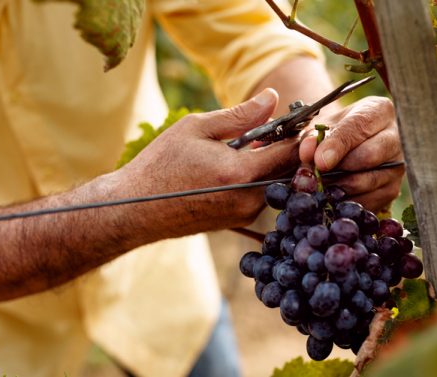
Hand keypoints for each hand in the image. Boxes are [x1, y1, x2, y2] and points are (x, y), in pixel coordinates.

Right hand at [113, 88, 298, 236]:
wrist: (135, 208)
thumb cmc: (161, 164)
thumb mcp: (196, 128)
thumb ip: (240, 115)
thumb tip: (272, 98)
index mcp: (240, 174)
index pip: (290, 152)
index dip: (301, 133)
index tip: (301, 118)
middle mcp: (249, 200)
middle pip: (289, 171)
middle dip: (288, 148)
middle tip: (276, 128)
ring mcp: (246, 215)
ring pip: (277, 183)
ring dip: (272, 163)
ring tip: (251, 145)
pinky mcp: (239, 222)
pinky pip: (262, 195)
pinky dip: (259, 178)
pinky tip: (237, 164)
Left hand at [298, 96, 403, 210]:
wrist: (348, 148)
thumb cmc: (334, 132)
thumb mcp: (320, 128)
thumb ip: (312, 137)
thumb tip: (308, 152)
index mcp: (378, 111)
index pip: (358, 127)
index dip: (337, 146)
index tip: (320, 162)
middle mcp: (395, 136)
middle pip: (368, 156)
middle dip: (337, 169)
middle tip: (315, 176)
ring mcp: (397, 164)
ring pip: (367, 181)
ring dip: (338, 187)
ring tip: (319, 185)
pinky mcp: (393, 189)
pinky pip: (368, 201)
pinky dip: (346, 202)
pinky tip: (332, 196)